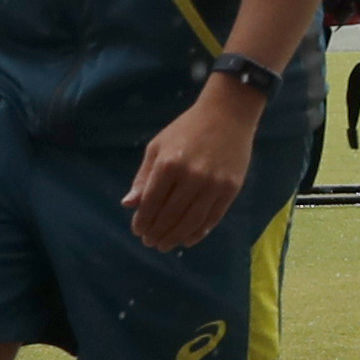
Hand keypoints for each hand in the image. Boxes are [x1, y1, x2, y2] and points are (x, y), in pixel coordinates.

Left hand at [124, 83, 264, 251]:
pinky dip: (198, 233)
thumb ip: (143, 177)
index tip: (138, 231)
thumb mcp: (158, 147)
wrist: (228, 114)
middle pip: (170, 215)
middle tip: (150, 242)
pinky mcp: (231, 189)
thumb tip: (128, 204)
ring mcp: (213, 184)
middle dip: (156, 232)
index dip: (142, 220)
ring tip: (164, 245)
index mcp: (169, 164)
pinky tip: (187, 239)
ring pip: (191, 221)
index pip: (151, 202)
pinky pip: (212, 218)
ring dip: (175, 237)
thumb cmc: (187, 129)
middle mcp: (191, 176)